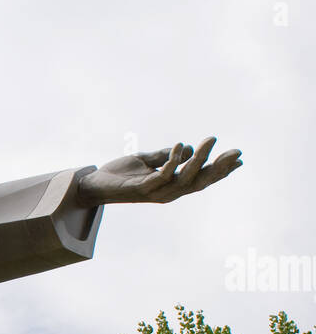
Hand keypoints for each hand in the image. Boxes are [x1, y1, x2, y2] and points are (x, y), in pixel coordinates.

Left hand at [77, 138, 242, 205]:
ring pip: (184, 178)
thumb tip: (187, 148)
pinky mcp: (142, 189)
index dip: (220, 171)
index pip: (201, 179)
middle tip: (236, 152)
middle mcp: (168, 192)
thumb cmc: (120, 174)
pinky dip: (172, 161)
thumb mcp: (147, 161)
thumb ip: (166, 156)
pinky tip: (179, 146)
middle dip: (219, 168)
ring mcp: (156, 192)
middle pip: (199, 182)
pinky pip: (162, 176)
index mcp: (172, 186)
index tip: (239, 158)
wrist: (95, 185)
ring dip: (199, 159)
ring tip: (210, 140)